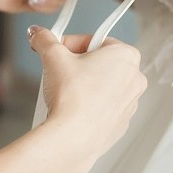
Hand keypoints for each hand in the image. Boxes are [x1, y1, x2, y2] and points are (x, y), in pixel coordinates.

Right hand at [29, 27, 146, 172]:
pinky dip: (88, 105)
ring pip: (102, 85)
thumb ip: (45, 39)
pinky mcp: (120, 124)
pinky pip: (102, 107)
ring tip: (63, 91)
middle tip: (58, 69)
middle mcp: (134, 79)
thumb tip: (38, 34)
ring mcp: (130, 104)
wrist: (72, 138)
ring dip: (83, 84)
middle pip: (100, 62)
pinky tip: (71, 109)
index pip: (94, 40)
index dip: (70, 44)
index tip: (57, 49)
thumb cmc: (72, 97)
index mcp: (126, 56)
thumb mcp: (53, 56)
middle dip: (77, 64)